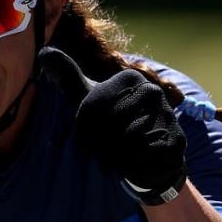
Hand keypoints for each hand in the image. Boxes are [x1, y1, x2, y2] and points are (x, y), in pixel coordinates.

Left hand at [37, 47, 187, 204]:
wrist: (152, 154)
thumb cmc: (116, 122)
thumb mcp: (89, 98)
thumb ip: (68, 77)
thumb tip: (44, 53)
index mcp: (129, 77)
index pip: (91, 110)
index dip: (86, 131)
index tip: (94, 134)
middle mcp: (151, 90)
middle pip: (109, 127)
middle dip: (101, 147)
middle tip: (107, 151)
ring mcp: (167, 114)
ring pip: (125, 144)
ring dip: (116, 159)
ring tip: (120, 157)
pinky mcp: (177, 140)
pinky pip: (143, 159)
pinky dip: (134, 168)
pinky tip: (137, 164)